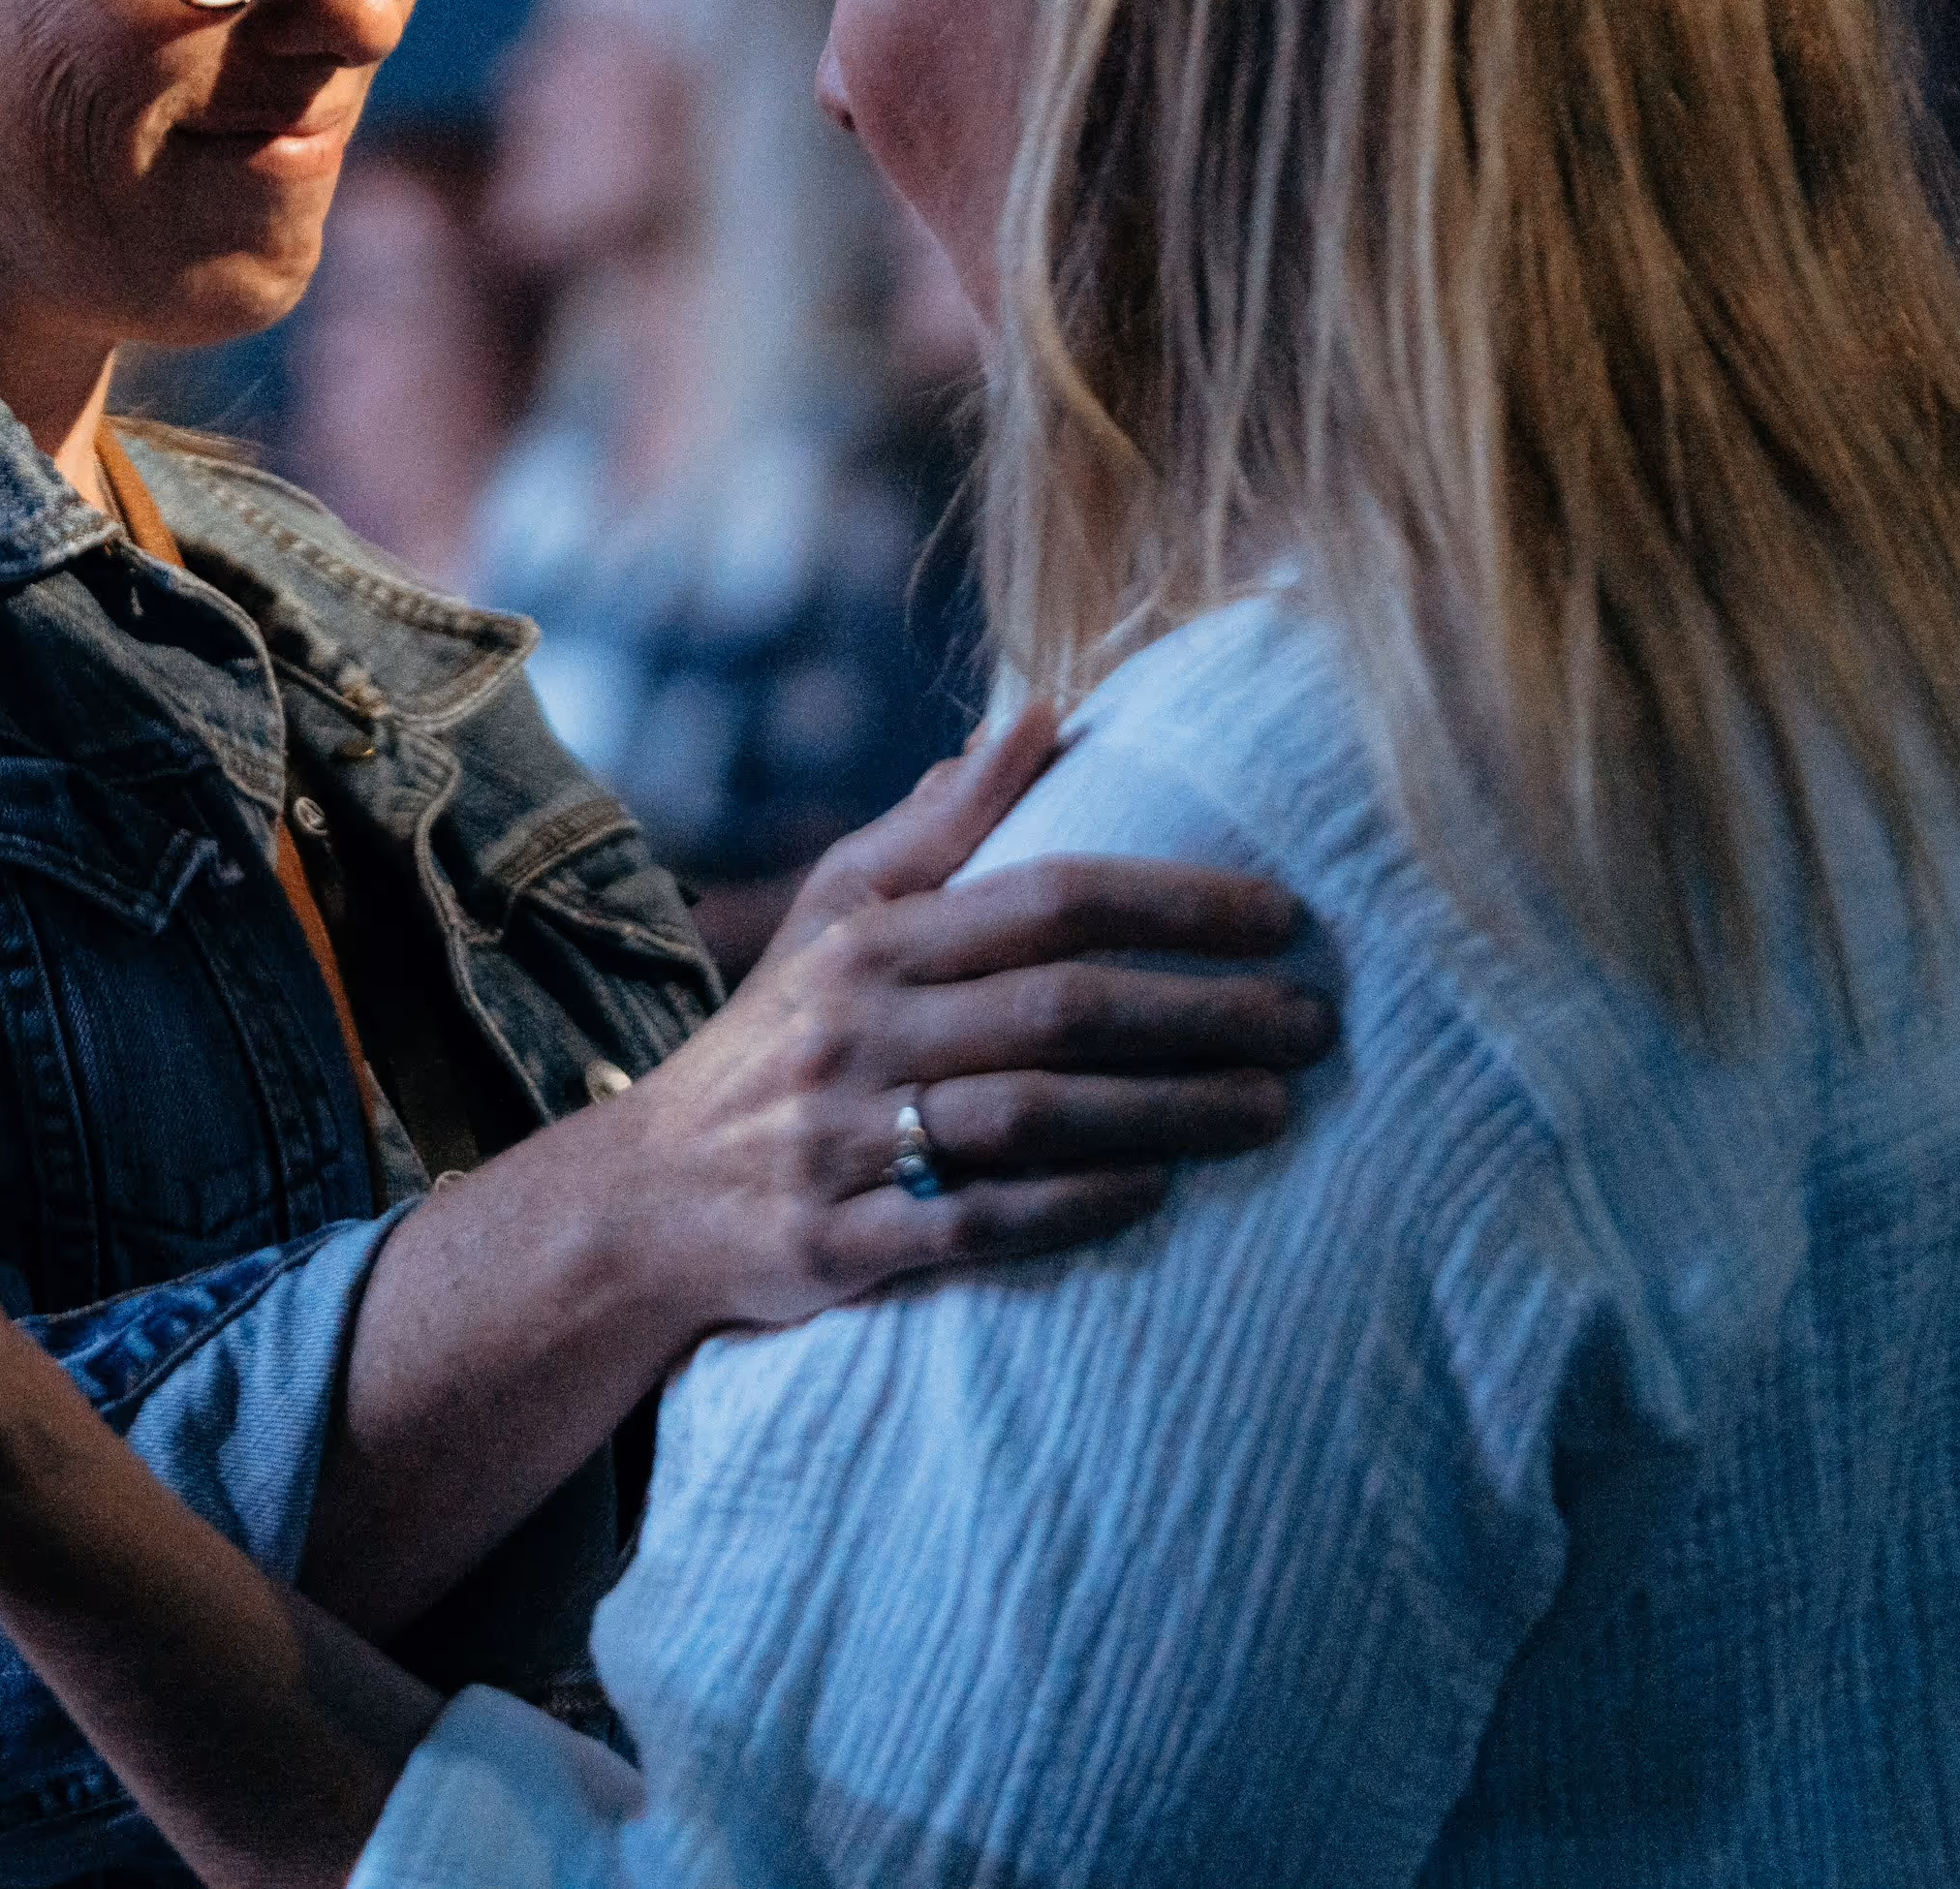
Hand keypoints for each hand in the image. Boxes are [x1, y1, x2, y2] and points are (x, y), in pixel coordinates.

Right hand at [591, 711, 1325, 1337]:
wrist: (646, 1199)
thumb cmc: (780, 1039)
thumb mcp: (836, 915)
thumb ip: (939, 825)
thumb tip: (1042, 713)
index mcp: (870, 939)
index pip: (1048, 897)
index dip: (1176, 901)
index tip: (1284, 915)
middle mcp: (855, 1030)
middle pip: (1060, 1009)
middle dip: (1203, 1011)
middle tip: (1313, 1023)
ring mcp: (843, 1141)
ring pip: (1035, 1116)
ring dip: (1169, 1111)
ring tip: (1270, 1109)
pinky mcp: (838, 1245)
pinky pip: (981, 1224)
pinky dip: (1079, 1206)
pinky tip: (1161, 1190)